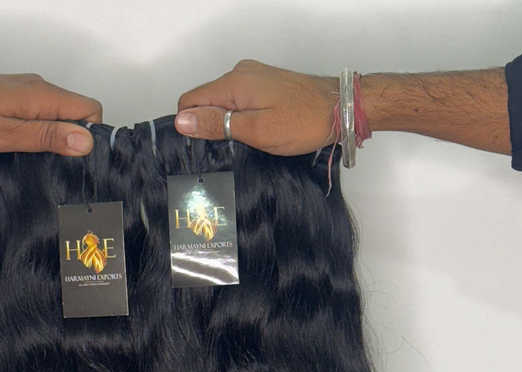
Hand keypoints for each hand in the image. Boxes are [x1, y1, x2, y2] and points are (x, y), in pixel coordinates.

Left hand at [0, 71, 102, 156]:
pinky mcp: (15, 96)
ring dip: (53, 137)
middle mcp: (38, 87)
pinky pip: (41, 114)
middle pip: (76, 112)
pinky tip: (21, 145)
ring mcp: (26, 90)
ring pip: (58, 114)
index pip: (90, 109)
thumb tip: (85, 141)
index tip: (74, 158)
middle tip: (49, 162)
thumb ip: (47, 137)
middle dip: (72, 139)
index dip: (89, 136)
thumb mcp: (7, 135)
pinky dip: (38, 131)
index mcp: (42, 95)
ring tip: (31, 155)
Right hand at [175, 60, 338, 154]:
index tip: (205, 146)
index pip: (190, 101)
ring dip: (228, 123)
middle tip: (234, 147)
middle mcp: (241, 74)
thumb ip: (217, 124)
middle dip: (211, 126)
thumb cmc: (303, 122)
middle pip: (206, 101)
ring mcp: (254, 77)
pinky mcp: (265, 84)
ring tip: (249, 141)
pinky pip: (240, 101)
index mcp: (234, 83)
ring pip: (223, 103)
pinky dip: (242, 117)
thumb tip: (183, 120)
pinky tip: (257, 131)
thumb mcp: (255, 130)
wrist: (339, 109)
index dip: (191, 126)